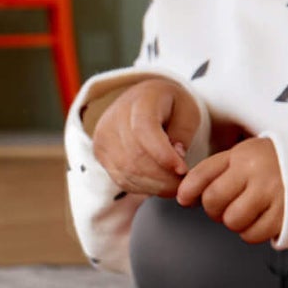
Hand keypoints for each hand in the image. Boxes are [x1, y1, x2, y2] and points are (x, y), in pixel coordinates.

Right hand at [90, 77, 202, 196]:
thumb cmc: (169, 105)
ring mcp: (103, 137)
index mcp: (140, 100)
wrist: (141, 100)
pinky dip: (141, 187)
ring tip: (173, 187)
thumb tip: (176, 158)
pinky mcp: (100, 153)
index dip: (163, 154)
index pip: (144, 130)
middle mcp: (114, 118)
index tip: (183, 170)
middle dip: (162, 177)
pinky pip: (120, 177)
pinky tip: (157, 186)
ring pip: (126, 171)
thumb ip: (183, 132)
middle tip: (183, 185)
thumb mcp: (188, 110)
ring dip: (153, 186)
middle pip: (135, 155)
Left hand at [177, 136, 285, 242]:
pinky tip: (261, 219)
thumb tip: (184, 196)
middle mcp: (256, 171)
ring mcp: (272, 193)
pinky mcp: (285, 214)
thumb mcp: (247, 155)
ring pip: (231, 220)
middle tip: (227, 205)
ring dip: (234, 222)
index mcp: (243, 154)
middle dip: (214, 209)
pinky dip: (251, 232)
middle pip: (213, 200)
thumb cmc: (278, 164)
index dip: (188, 191)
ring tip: (248, 211)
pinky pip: (252, 235)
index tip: (185, 199)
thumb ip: (217, 171)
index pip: (202, 174)